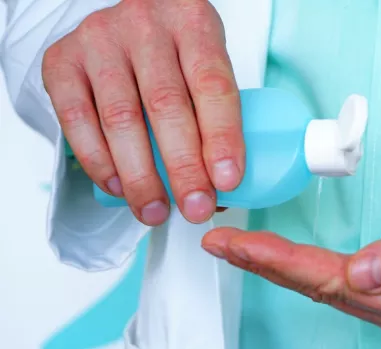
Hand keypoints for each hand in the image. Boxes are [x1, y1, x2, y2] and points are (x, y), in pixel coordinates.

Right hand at [42, 0, 243, 225]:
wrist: (126, 22)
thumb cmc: (173, 52)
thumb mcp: (203, 67)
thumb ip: (213, 116)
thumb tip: (221, 189)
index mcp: (192, 22)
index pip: (213, 83)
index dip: (222, 136)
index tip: (227, 181)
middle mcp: (144, 25)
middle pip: (166, 105)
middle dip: (183, 167)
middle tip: (195, 208)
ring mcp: (99, 40)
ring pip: (120, 118)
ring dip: (140, 176)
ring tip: (155, 211)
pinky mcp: (62, 60)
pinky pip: (76, 120)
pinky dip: (99, 162)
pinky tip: (118, 188)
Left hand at [202, 166, 380, 347]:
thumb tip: (362, 274)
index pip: (336, 282)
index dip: (282, 262)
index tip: (240, 244)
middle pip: (323, 290)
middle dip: (267, 265)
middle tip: (222, 244)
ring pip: (328, 290)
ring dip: (279, 268)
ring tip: (239, 248)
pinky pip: (342, 285)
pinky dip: (304, 268)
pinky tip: (282, 259)